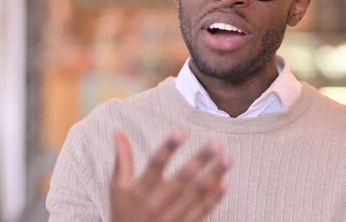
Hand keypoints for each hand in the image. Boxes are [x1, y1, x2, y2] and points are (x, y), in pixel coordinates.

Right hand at [110, 131, 231, 221]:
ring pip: (196, 194)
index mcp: (140, 191)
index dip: (168, 148)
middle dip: (200, 160)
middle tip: (216, 143)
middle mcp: (156, 204)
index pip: (155, 165)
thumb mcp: (118, 189)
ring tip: (228, 158)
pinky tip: (225, 182)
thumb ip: (122, 161)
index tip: (182, 131)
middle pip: (181, 179)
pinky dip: (214, 198)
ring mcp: (171, 218)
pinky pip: (201, 212)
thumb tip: (118, 132)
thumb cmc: (123, 213)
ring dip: (213, 176)